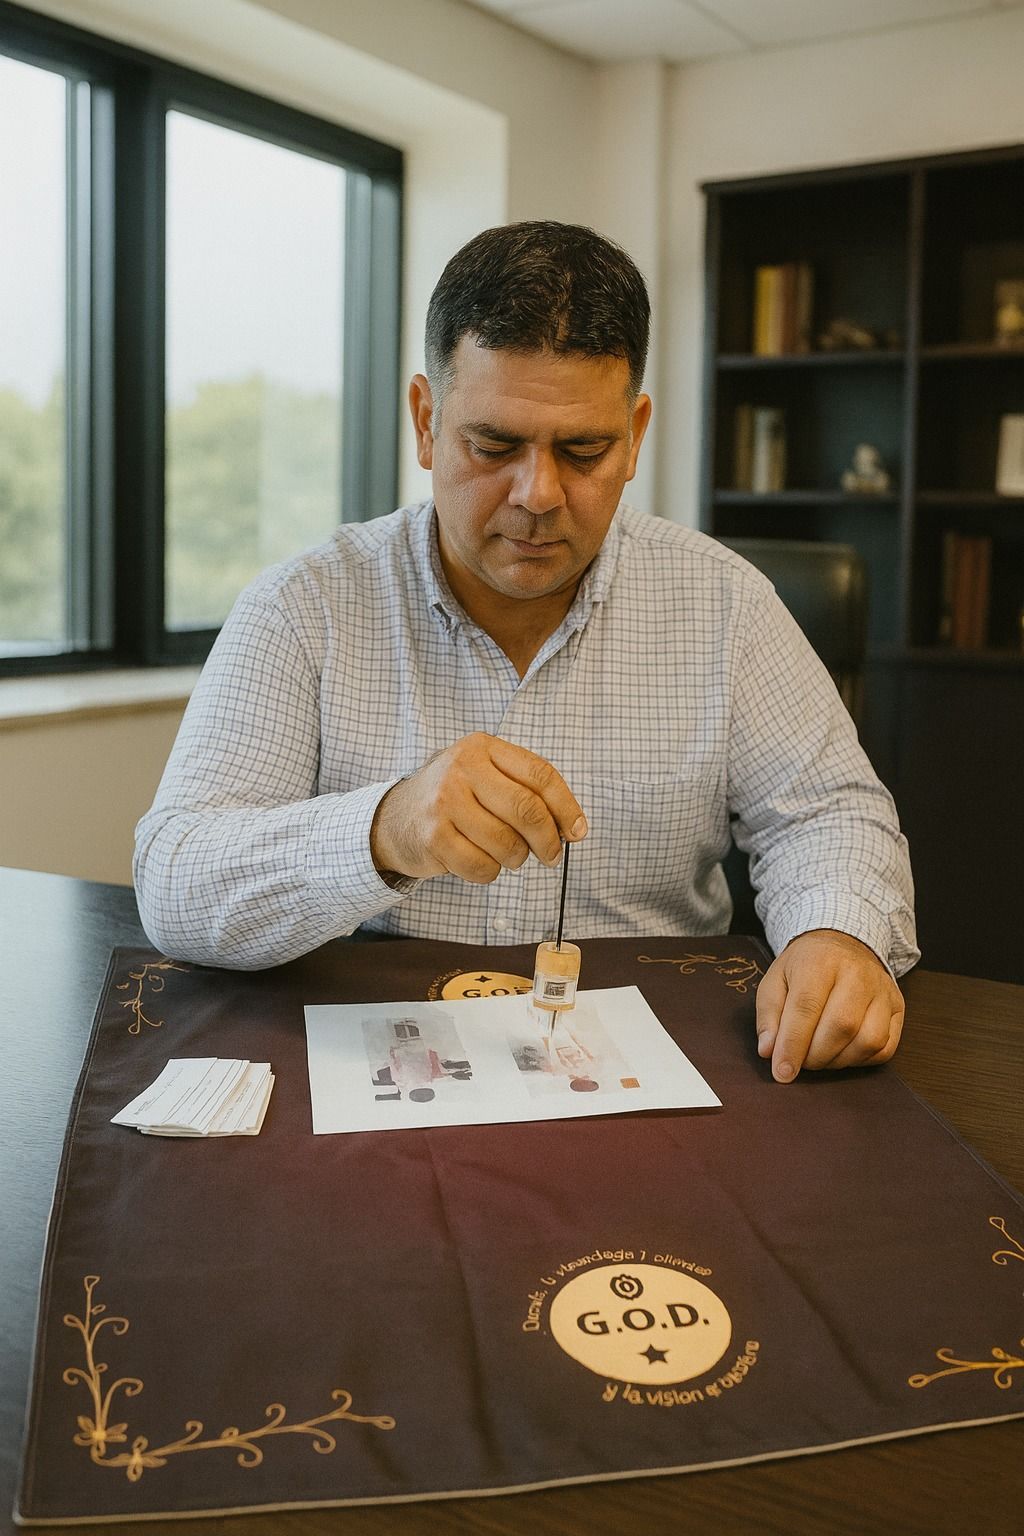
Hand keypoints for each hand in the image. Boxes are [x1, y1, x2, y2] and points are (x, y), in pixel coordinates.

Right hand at [370, 733, 586, 882]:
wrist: (394, 818)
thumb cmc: (453, 798)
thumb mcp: (484, 776)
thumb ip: (525, 790)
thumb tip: (573, 828)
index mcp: (483, 747)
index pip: (540, 775)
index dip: (567, 807)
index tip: (577, 832)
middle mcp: (462, 768)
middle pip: (527, 810)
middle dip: (548, 841)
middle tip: (551, 856)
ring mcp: (445, 802)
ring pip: (507, 844)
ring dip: (515, 859)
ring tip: (505, 854)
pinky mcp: (434, 837)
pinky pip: (483, 867)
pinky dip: (489, 872)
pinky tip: (478, 859)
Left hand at [755, 929, 903, 1081]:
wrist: (843, 944)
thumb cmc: (805, 967)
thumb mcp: (775, 981)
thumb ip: (769, 1016)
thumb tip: (769, 1051)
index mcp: (820, 961)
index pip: (806, 1007)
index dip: (793, 1045)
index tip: (782, 1072)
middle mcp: (857, 973)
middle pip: (841, 1026)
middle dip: (816, 1056)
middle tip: (801, 1061)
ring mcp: (882, 990)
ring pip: (868, 1040)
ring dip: (839, 1060)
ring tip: (820, 1056)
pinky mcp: (897, 1006)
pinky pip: (886, 1046)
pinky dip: (861, 1060)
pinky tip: (842, 1052)